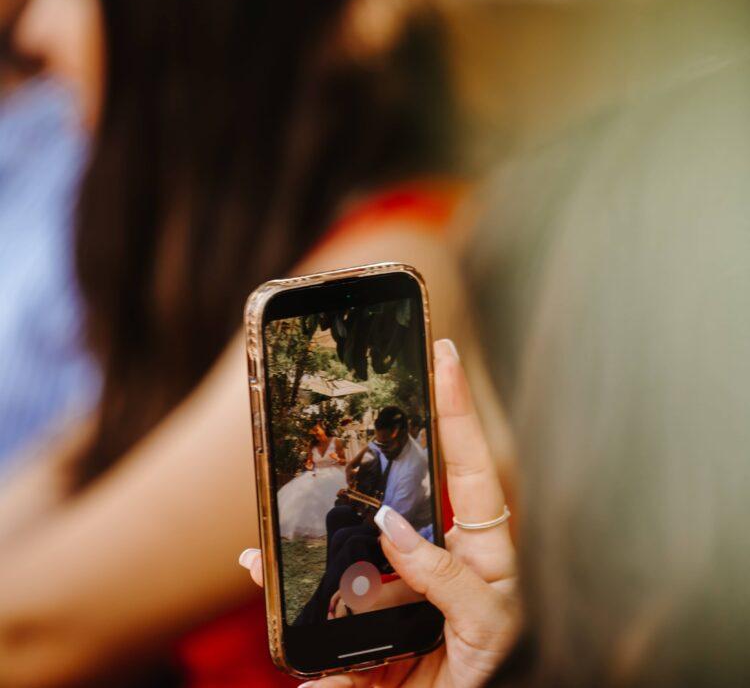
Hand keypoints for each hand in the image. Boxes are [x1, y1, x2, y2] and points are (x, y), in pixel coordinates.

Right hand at [239, 339, 519, 687]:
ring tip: (276, 537)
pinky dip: (294, 596)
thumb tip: (392, 528)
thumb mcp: (490, 628)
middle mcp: (437, 560)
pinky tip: (267, 577)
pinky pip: (326, 600)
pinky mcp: (369, 623)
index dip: (458, 409)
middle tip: (340, 430)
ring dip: (312, 541)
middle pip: (395, 501)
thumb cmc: (503, 674)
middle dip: (362, 473)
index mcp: (481, 553)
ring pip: (350, 549)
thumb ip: (448, 580)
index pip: (471, 468)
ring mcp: (400, 590)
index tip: (444, 355)